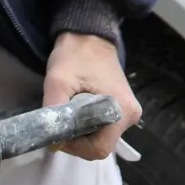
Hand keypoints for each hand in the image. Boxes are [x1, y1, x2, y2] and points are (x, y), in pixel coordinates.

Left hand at [43, 33, 141, 160]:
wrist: (89, 35)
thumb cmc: (75, 55)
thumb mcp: (58, 82)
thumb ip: (53, 115)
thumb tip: (53, 144)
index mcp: (121, 112)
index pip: (98, 149)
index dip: (75, 147)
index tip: (60, 134)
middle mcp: (130, 116)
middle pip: (100, 146)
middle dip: (77, 141)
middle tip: (61, 124)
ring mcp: (128, 114)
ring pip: (100, 139)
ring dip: (81, 134)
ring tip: (69, 115)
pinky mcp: (122, 110)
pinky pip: (103, 129)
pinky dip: (87, 127)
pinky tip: (77, 113)